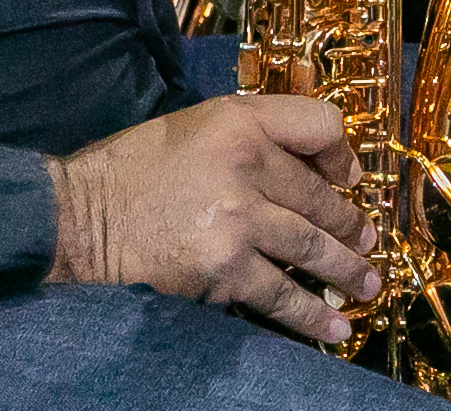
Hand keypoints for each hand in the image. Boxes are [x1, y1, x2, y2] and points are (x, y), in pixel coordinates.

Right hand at [45, 96, 379, 343]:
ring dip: (345, 271)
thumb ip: (252, 131)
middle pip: (319, 197)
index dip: (343, 155)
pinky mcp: (224, 268)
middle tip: (369, 243)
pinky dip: (311, 314)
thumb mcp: (197, 124)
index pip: (318, 126)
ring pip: (310, 249)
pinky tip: (335, 327)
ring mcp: (238, 220)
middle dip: (351, 226)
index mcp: (240, 122)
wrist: (81, 218)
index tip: (351, 180)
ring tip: (368, 286)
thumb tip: (309, 160)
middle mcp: (246, 165)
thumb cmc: (136, 168)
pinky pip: (279, 294)